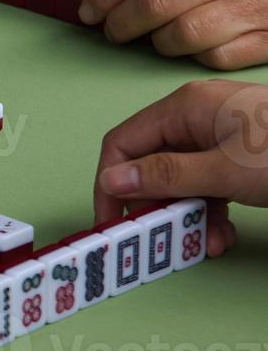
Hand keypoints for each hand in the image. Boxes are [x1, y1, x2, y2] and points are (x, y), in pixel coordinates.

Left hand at [79, 0, 267, 69]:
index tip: (89, 9)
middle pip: (153, 3)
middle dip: (120, 23)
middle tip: (112, 31)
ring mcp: (260, 3)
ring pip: (179, 36)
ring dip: (158, 43)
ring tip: (158, 38)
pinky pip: (215, 57)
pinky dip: (198, 56)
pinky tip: (201, 46)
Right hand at [93, 80, 267, 255]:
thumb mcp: (224, 171)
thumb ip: (164, 176)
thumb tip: (113, 181)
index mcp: (185, 108)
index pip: (123, 144)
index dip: (111, 183)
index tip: (113, 220)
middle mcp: (197, 119)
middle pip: (151, 165)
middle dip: (155, 206)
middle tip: (159, 237)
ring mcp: (219, 138)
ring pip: (180, 181)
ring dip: (185, 217)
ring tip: (203, 242)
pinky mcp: (238, 158)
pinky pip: (206, 186)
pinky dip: (209, 213)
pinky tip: (222, 234)